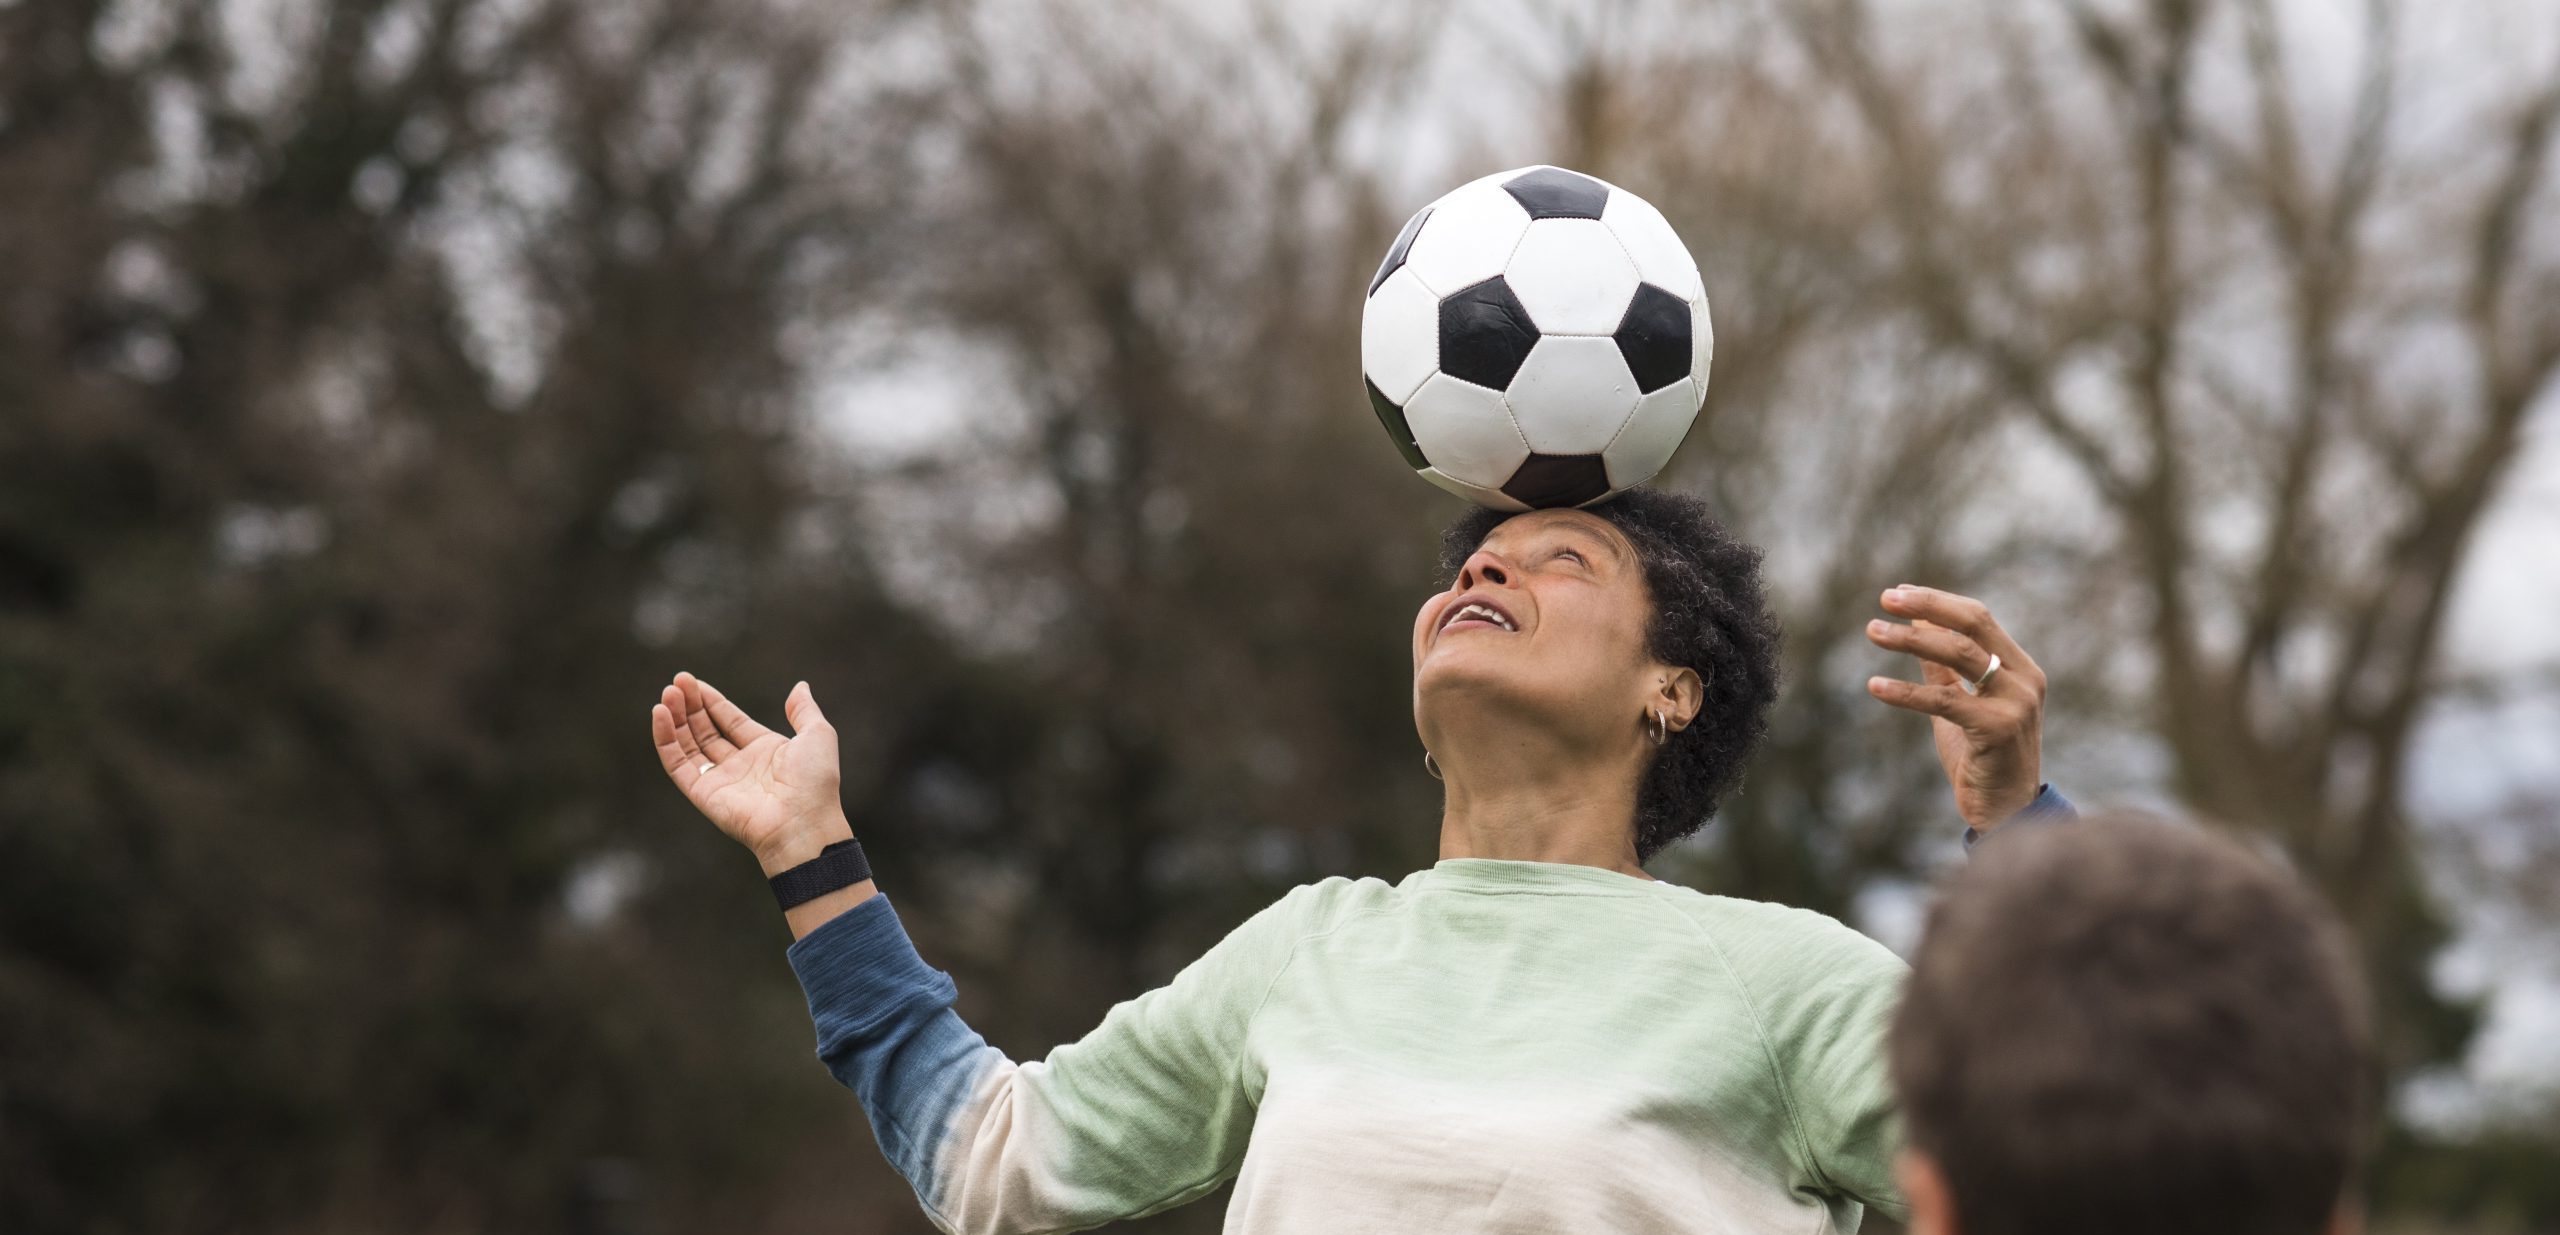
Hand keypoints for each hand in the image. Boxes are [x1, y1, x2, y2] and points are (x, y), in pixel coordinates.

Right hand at [651, 672, 850, 872]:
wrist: (803, 821)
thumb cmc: (815, 781)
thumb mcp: (818, 734)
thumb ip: (804, 710)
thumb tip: (800, 686)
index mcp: (764, 750)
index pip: (729, 720)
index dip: (711, 701)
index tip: (692, 681)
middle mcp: (740, 765)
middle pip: (706, 730)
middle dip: (690, 706)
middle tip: (677, 682)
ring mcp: (720, 780)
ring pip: (689, 744)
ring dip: (675, 719)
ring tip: (667, 694)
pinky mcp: (703, 793)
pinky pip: (678, 764)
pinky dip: (666, 740)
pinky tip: (660, 715)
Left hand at [1862, 585, 2047, 832]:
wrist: (2006, 813)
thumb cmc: (1982, 758)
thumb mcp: (1960, 704)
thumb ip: (1942, 667)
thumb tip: (1918, 622)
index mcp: (2020, 669)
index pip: (1978, 618)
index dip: (1937, 602)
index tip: (1897, 593)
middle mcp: (2024, 680)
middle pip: (1973, 625)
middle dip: (1927, 607)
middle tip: (1885, 599)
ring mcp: (2015, 704)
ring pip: (1958, 655)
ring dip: (1909, 641)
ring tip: (1873, 631)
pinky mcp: (1997, 730)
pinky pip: (1944, 701)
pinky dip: (1905, 692)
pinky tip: (1874, 686)